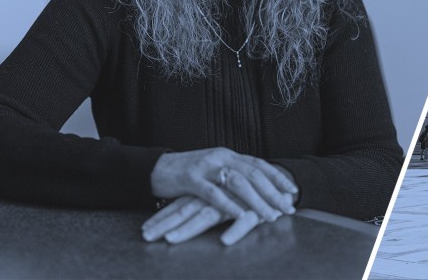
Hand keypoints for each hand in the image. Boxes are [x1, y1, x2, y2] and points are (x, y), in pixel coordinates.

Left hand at [141, 195, 263, 245]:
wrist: (283, 185)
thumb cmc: (251, 196)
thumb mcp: (225, 201)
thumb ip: (206, 207)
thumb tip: (181, 221)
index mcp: (210, 192)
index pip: (181, 205)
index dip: (162, 217)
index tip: (144, 231)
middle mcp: (219, 195)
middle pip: (187, 209)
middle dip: (165, 224)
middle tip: (146, 237)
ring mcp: (236, 201)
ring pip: (209, 214)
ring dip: (189, 228)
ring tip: (170, 240)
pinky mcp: (256, 209)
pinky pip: (245, 220)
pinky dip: (235, 230)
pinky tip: (225, 241)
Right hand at [150, 147, 297, 221]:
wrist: (155, 168)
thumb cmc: (187, 175)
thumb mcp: (214, 171)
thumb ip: (232, 176)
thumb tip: (257, 190)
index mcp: (229, 155)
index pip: (259, 164)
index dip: (278, 177)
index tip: (293, 190)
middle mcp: (221, 157)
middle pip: (254, 174)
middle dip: (273, 193)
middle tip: (287, 208)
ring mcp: (206, 166)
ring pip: (238, 183)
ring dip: (257, 201)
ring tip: (270, 216)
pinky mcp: (191, 179)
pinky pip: (214, 193)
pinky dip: (229, 205)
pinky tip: (241, 215)